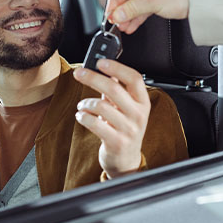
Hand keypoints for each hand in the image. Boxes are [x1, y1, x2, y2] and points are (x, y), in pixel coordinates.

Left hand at [73, 59, 149, 176]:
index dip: (117, 67)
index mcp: (143, 102)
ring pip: (101, 106)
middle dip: (93, 78)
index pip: (134, 78)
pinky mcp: (116, 142)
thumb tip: (104, 66)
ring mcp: (129, 130)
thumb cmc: (123, 128)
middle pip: (114, 88)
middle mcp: (139, 115)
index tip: (100, 62)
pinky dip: (83, 117)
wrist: (125, 160)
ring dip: (85, 103)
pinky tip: (81, 116)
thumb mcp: (125, 107)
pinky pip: (94, 123)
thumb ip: (117, 88)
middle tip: (79, 73)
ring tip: (82, 106)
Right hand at [105, 0, 190, 33]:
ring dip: (128, 15)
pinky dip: (136, 16)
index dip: (114, 2)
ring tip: (122, 26)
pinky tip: (130, 25)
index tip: (108, 14)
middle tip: (114, 21)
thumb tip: (116, 15)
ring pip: (134, 1)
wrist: (204, 1)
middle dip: (121, 9)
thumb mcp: (153, 1)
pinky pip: (142, 6)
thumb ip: (132, 9)